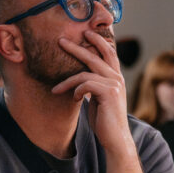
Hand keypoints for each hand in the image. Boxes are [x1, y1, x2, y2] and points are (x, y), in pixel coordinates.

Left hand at [51, 30, 130, 153]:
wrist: (115, 139)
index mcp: (116, 78)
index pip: (108, 53)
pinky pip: (86, 84)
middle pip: (96, 55)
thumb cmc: (104, 121)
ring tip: (56, 89)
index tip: (85, 33)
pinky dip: (76, 91)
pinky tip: (74, 100)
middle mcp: (117, 78)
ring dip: (67, 81)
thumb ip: (93, 86)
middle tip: (61, 41)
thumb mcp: (97, 99)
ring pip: (86, 72)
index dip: (98, 41)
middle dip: (77, 47)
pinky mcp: (109, 92)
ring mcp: (115, 84)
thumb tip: (79, 79)